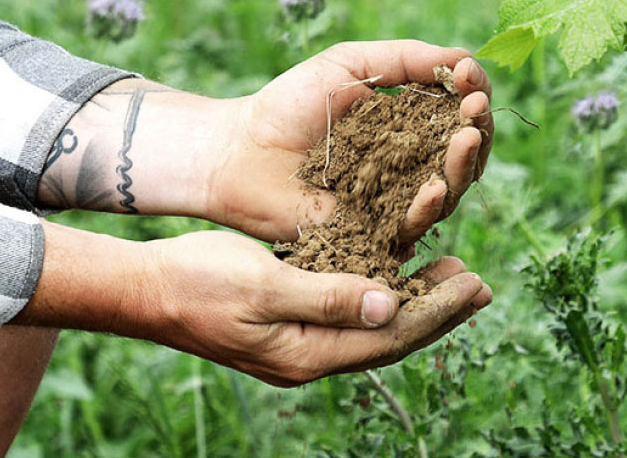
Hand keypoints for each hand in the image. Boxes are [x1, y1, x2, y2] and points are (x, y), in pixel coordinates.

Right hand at [17, 224, 492, 385]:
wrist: (145, 290)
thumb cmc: (197, 282)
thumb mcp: (262, 285)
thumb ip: (325, 297)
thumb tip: (386, 304)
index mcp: (306, 354)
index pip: (390, 336)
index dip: (437, 309)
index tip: (476, 283)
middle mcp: (308, 356)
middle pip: (389, 335)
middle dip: (437, 308)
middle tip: (481, 282)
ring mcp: (298, 342)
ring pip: (372, 322)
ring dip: (415, 298)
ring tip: (452, 272)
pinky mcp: (289, 321)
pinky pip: (348, 310)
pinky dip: (379, 289)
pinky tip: (397, 268)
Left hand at [207, 41, 493, 243]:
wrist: (239, 150)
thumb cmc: (289, 103)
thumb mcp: (351, 64)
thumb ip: (407, 59)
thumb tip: (467, 58)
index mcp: (409, 124)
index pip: (459, 114)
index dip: (472, 97)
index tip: (469, 77)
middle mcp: (409, 164)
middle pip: (464, 156)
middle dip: (478, 131)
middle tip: (475, 110)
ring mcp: (393, 201)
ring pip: (448, 193)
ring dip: (464, 166)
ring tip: (467, 138)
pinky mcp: (373, 235)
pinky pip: (410, 227)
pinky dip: (427, 207)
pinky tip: (434, 186)